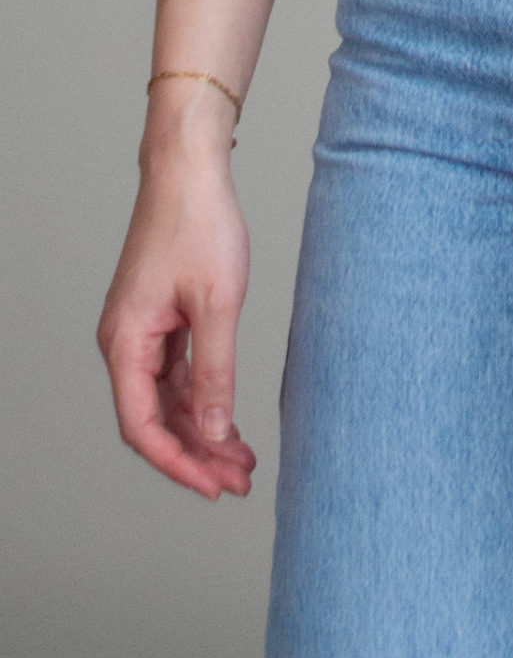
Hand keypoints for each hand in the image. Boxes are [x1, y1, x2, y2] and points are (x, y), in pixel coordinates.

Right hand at [97, 145, 255, 499]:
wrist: (190, 170)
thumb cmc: (200, 223)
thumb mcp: (218, 303)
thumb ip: (215, 371)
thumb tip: (214, 430)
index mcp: (125, 341)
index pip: (142, 426)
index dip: (178, 463)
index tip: (214, 486)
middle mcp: (125, 341)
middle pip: (154, 419)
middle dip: (196, 454)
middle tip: (240, 480)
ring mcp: (141, 331)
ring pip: (167, 400)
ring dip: (202, 430)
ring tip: (243, 459)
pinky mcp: (159, 319)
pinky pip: (175, 375)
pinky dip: (202, 398)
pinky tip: (229, 420)